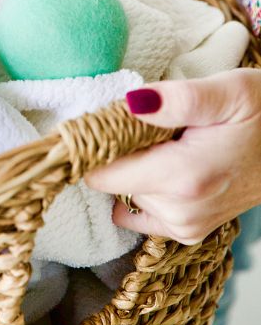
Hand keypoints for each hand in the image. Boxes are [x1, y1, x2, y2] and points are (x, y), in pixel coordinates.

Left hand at [84, 69, 260, 244]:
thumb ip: (178, 98)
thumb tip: (129, 103)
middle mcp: (180, 211)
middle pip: (111, 180)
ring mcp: (184, 226)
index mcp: (184, 177)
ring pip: (123, 193)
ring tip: (167, 145)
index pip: (99, 172)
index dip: (95, 143)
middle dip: (119, 150)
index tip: (103, 120)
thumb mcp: (229, 91)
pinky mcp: (187, 233)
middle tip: (152, 125)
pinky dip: (141, 190)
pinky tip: (165, 167)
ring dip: (134, 167)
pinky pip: (137, 212)